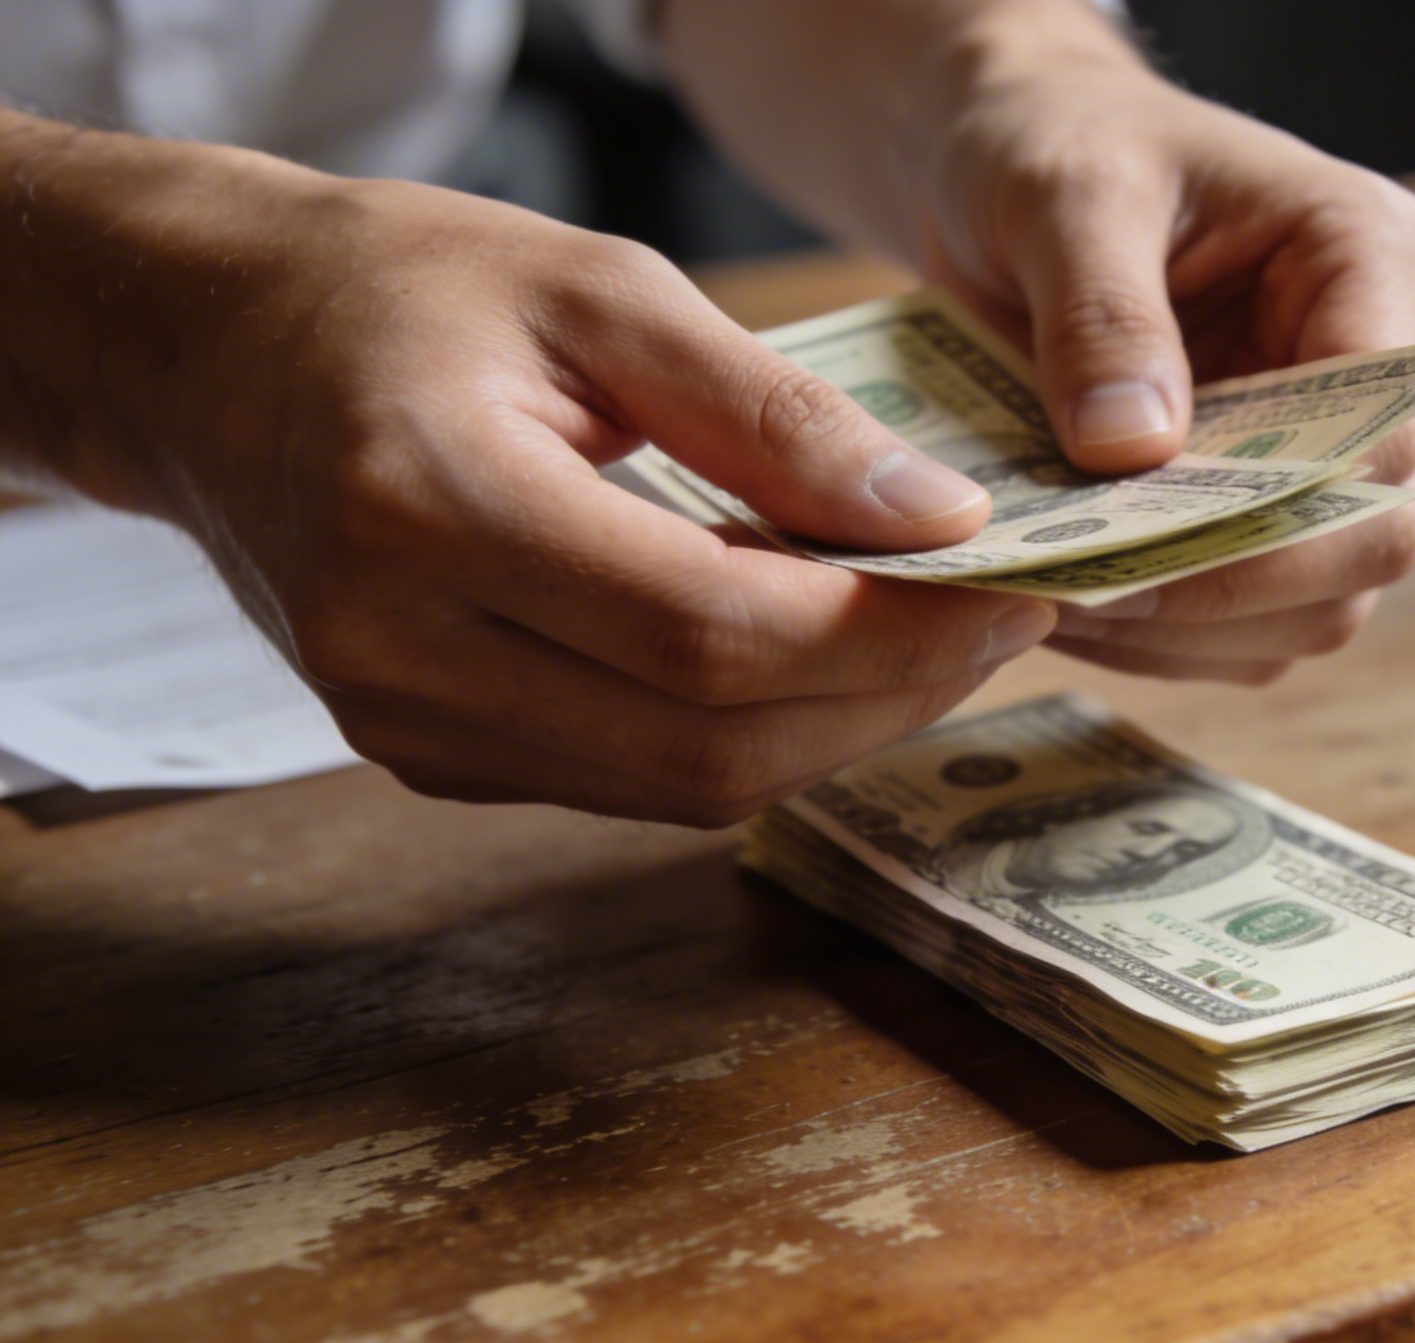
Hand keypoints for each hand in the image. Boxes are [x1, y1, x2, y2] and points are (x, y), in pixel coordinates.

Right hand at [0, 115, 1054, 824]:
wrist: (210, 350)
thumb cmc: (403, 290)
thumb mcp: (600, 290)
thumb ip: (773, 413)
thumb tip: (940, 520)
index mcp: (431, 506)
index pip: (713, 632)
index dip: (890, 629)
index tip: (1011, 581)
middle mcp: (402, 649)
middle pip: (713, 741)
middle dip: (892, 690)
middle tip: (1002, 614)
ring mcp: (404, 725)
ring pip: (687, 787)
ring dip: (839, 725)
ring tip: (934, 631)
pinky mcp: (427, 755)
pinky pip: (634, 781)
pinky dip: (752, 732)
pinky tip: (817, 653)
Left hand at [664, 1, 1414, 683]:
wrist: (1024, 167)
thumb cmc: (1061, 148)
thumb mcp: (1064, 194)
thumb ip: (1100, 313)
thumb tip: (1133, 454)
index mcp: (1376, 260)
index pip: (1384, 433)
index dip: (1277, 518)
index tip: (1134, 551)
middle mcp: (1391, 374)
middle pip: (1371, 539)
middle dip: (1230, 588)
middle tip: (1078, 596)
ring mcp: (1342, 455)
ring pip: (1319, 607)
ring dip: (1191, 630)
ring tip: (1051, 605)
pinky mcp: (1278, 516)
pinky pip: (1253, 627)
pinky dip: (1165, 639)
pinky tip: (1066, 607)